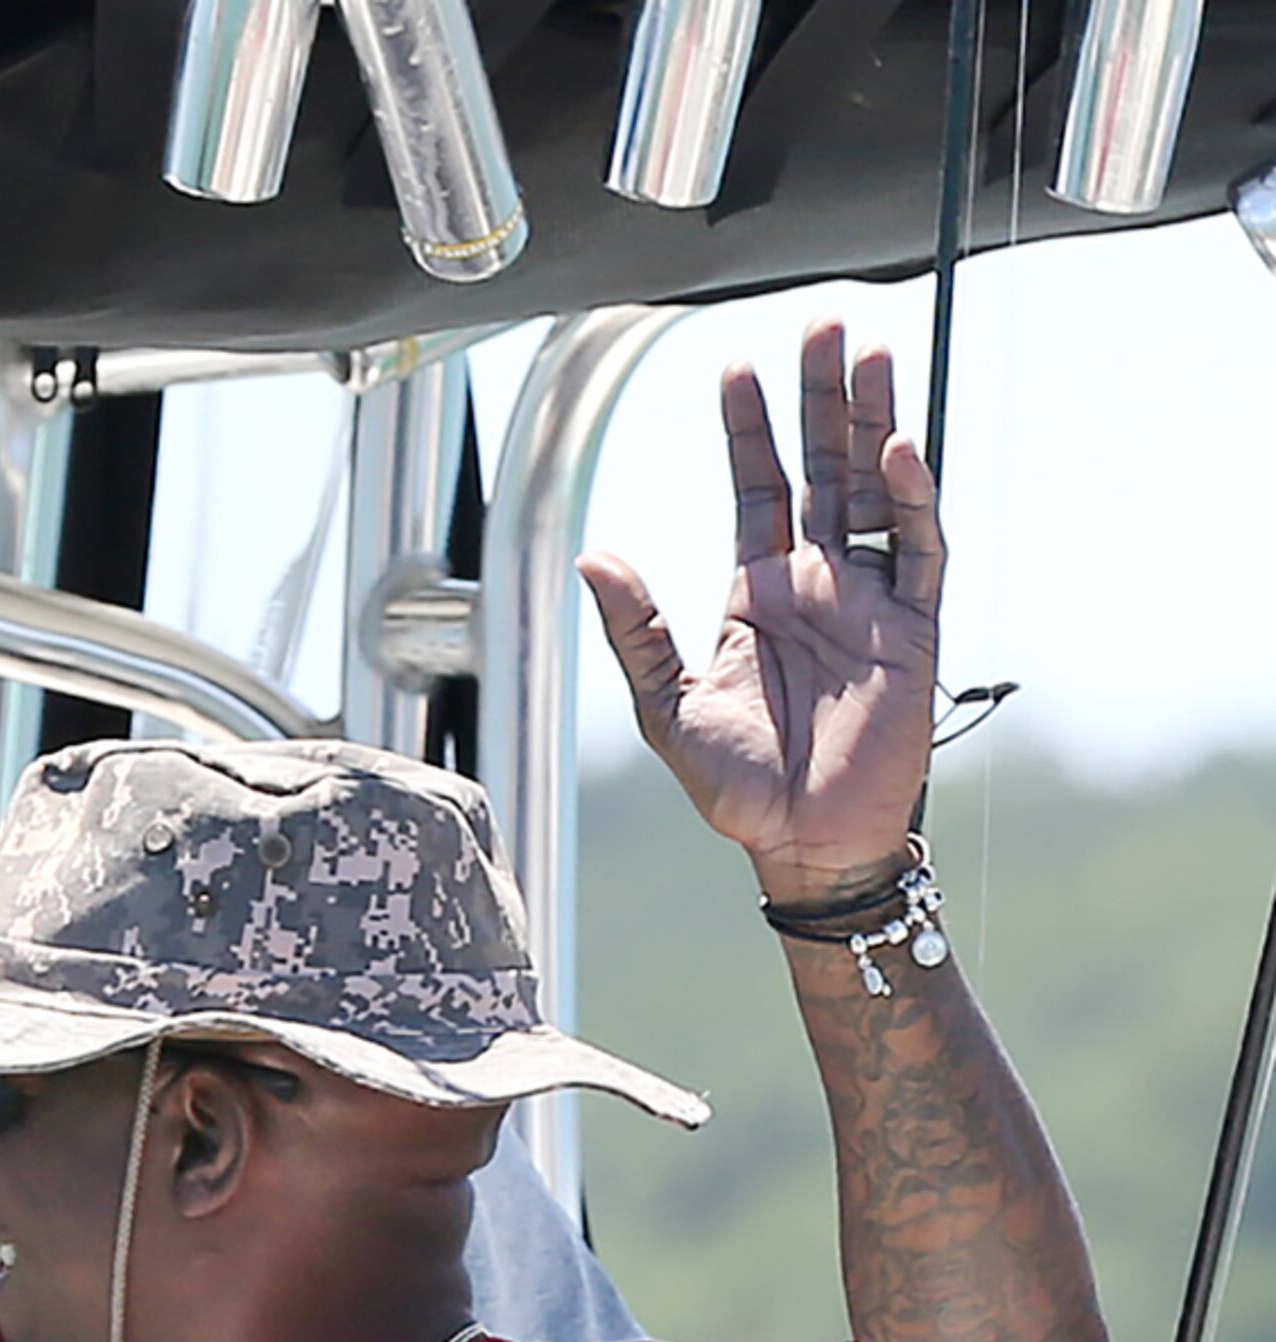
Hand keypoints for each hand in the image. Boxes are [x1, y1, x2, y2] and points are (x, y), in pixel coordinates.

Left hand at [578, 323, 940, 903]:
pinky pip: (921, 550)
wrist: (803, 845)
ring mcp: (869, 599)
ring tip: (869, 351)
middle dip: (822, 397)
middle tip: (823, 323)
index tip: (735, 366)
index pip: (756, 487)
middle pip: (822, 466)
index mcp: (757, 593)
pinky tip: (898, 449)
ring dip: (873, 421)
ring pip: (876, 488)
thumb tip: (593, 554)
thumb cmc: (738, 788)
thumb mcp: (667, 706)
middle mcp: (817, 582)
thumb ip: (635, 630)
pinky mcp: (915, 629)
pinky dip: (915, 498)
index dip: (748, 428)